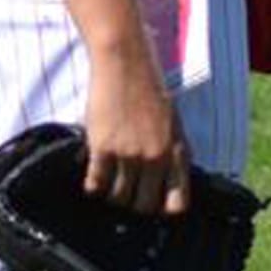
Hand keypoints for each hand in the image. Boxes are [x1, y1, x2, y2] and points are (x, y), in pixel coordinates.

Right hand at [82, 46, 190, 216]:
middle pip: (142, 206)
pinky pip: (95, 184)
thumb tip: (162, 184)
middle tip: (125, 193)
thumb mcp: (172, 121)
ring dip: (111, 194)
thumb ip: (169, 152)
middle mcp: (156, 156)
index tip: (152, 204)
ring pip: (118, 198)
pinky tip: (92, 176)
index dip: (163, 209)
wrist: (125, 61)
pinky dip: (93, 185)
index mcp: (177, 150)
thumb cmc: (148, 87)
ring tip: (108, 182)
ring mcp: (129, 154)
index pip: (177, 203)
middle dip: (133, 204)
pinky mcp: (103, 147)